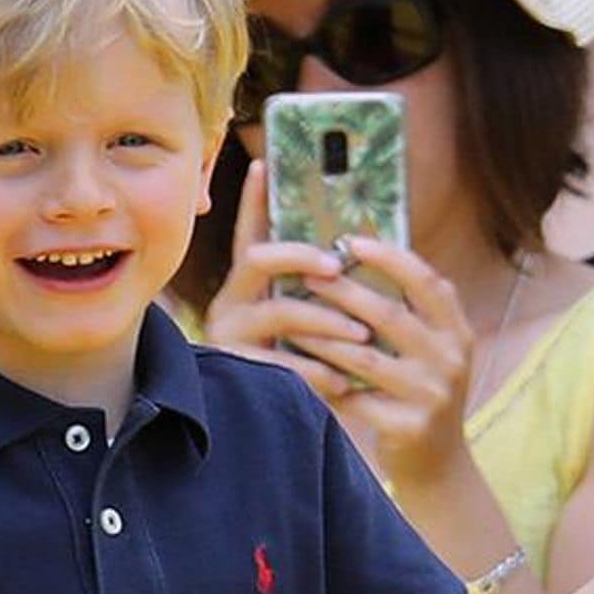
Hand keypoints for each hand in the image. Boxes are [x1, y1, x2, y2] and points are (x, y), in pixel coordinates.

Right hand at [203, 160, 372, 402]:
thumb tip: (359, 250)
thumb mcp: (310, 320)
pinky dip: (317, 371)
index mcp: (250, 283)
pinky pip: (280, 366)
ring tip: (362, 334)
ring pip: (279, 312)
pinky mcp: (240, 373)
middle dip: (300, 257)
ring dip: (325, 320)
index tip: (264, 166)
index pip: (251, 233)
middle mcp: (233, 301)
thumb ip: (322, 289)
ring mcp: (232, 336)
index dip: (254, 201)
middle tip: (339, 266)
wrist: (278, 428)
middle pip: (259, 260)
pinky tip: (345, 381)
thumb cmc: (305, 360)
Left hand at [296, 237, 474, 482]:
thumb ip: (414, 314)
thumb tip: (362, 260)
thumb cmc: (423, 396)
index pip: (429, 283)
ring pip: (364, 356)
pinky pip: (354, 396)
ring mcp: (431, 394)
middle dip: (342, 291)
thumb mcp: (434, 353)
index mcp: (458, 333)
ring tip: (289, 320)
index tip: (353, 241)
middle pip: (389, 315)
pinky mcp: (408, 425)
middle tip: (306, 276)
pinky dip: (323, 380)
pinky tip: (297, 368)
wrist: (440, 466)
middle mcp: (451, 360)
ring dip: (321, 336)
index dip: (392, 258)